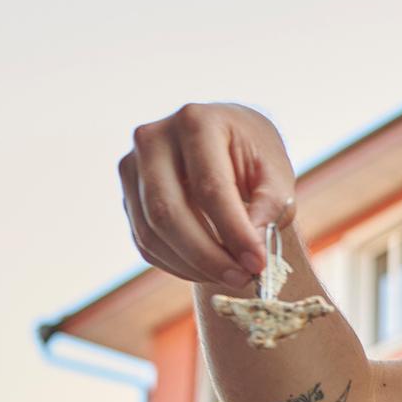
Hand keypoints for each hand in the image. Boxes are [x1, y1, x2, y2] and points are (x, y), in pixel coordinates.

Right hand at [120, 102, 297, 286]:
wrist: (225, 139)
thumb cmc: (254, 154)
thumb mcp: (275, 170)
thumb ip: (269, 205)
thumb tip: (251, 249)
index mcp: (196, 122)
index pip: (209, 187)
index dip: (233, 231)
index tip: (257, 263)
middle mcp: (154, 139)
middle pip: (169, 212)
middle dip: (208, 256)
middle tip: (243, 279)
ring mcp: (132, 167)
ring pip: (151, 232)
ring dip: (193, 265)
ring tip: (232, 277)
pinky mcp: (127, 195)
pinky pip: (144, 242)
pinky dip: (177, 264)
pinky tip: (208, 269)